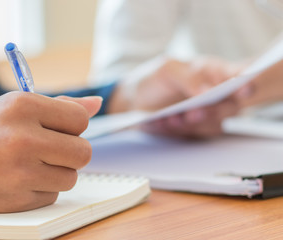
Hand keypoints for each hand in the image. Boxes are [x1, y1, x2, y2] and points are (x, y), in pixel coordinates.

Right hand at [0, 92, 101, 212]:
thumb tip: (96, 104)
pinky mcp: (15, 200)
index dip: (73, 125)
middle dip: (71, 152)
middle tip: (49, 148)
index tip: (60, 129)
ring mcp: (19, 173)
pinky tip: (17, 179)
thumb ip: (59, 106)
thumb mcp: (14, 106)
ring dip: (56, 172)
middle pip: (83, 152)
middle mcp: (23, 138)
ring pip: (71, 177)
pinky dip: (40, 189)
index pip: (81, 119)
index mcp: (23, 106)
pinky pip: (52, 195)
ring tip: (29, 163)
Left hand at [108, 57, 245, 137]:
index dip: (245, 84)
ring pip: (213, 124)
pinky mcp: (196, 130)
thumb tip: (208, 89)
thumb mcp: (167, 70)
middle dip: (211, 112)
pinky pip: (195, 135)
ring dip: (190, 124)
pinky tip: (162, 123)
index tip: (241, 90)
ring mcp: (207, 114)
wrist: (135, 100)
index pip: (237, 77)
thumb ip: (188, 77)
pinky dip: (178, 130)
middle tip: (192, 112)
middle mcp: (216, 94)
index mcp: (213, 72)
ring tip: (169, 118)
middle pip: (230, 107)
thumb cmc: (155, 79)